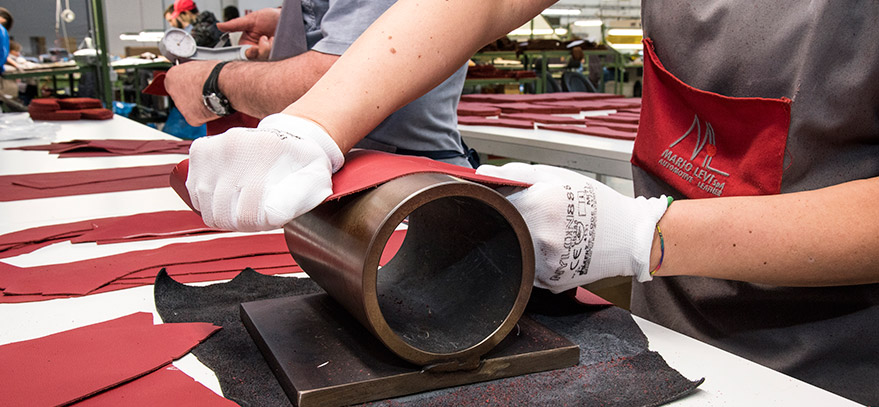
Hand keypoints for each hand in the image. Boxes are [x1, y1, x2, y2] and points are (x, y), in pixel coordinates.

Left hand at [164, 60, 219, 125]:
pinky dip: (204, 115)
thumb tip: (196, 76)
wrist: (223, 85)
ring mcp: (181, 106)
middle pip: (181, 96)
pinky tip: (211, 107)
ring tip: (210, 99)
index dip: (186, 84)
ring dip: (197, 105)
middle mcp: (173, 92)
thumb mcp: (198, 66)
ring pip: (188, 108)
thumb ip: (192, 73)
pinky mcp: (191, 118)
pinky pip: (197, 118)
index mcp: (172, 76)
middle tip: (203, 92)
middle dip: (191, 96)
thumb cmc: (215, 73)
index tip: (194, 84)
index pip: (175, 83)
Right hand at [186, 113, 344, 230]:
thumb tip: (273, 214)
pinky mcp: (200, 150)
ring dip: (225, 215)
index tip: (271, 219)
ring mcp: (215, 147)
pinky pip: (194, 193)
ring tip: (244, 205)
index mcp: (267, 151)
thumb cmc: (302, 163)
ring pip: (207, 208)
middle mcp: (236, 145)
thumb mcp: (316, 178)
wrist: (290, 132)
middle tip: (257, 215)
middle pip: (224, 214)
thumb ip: (303, 197)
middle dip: (242, 223)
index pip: (250, 213)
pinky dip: (207, 202)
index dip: (260, 225)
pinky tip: (227, 195)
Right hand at [216, 8, 279, 59]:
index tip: (254, 48)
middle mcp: (256, 53)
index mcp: (247, 45)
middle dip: (262, 50)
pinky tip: (278, 42)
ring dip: (271, 48)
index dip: (249, 54)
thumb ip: (235, 25)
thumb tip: (219, 25)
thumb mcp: (250, 20)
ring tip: (273, 37)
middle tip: (265, 38)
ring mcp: (267, 56)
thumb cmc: (268, 17)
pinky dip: (278, 50)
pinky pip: (277, 60)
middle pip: (256, 61)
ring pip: (266, 61)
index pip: (244, 56)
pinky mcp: (278, 57)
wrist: (286, 17)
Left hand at [476, 163, 668, 292]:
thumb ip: (518, 173)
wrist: (630, 236)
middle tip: (526, 217)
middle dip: (509, 222)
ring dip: (520, 241)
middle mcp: (543, 237)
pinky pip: (529, 269)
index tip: (498, 201)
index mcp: (542, 206)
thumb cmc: (596, 203)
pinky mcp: (551, 281)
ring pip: (515, 250)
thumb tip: (483, 172)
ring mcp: (547, 263)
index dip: (496, 201)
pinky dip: (534, 258)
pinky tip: (552, 248)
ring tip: (543, 232)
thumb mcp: (559, 177)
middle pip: (504, 229)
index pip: (497, 205)